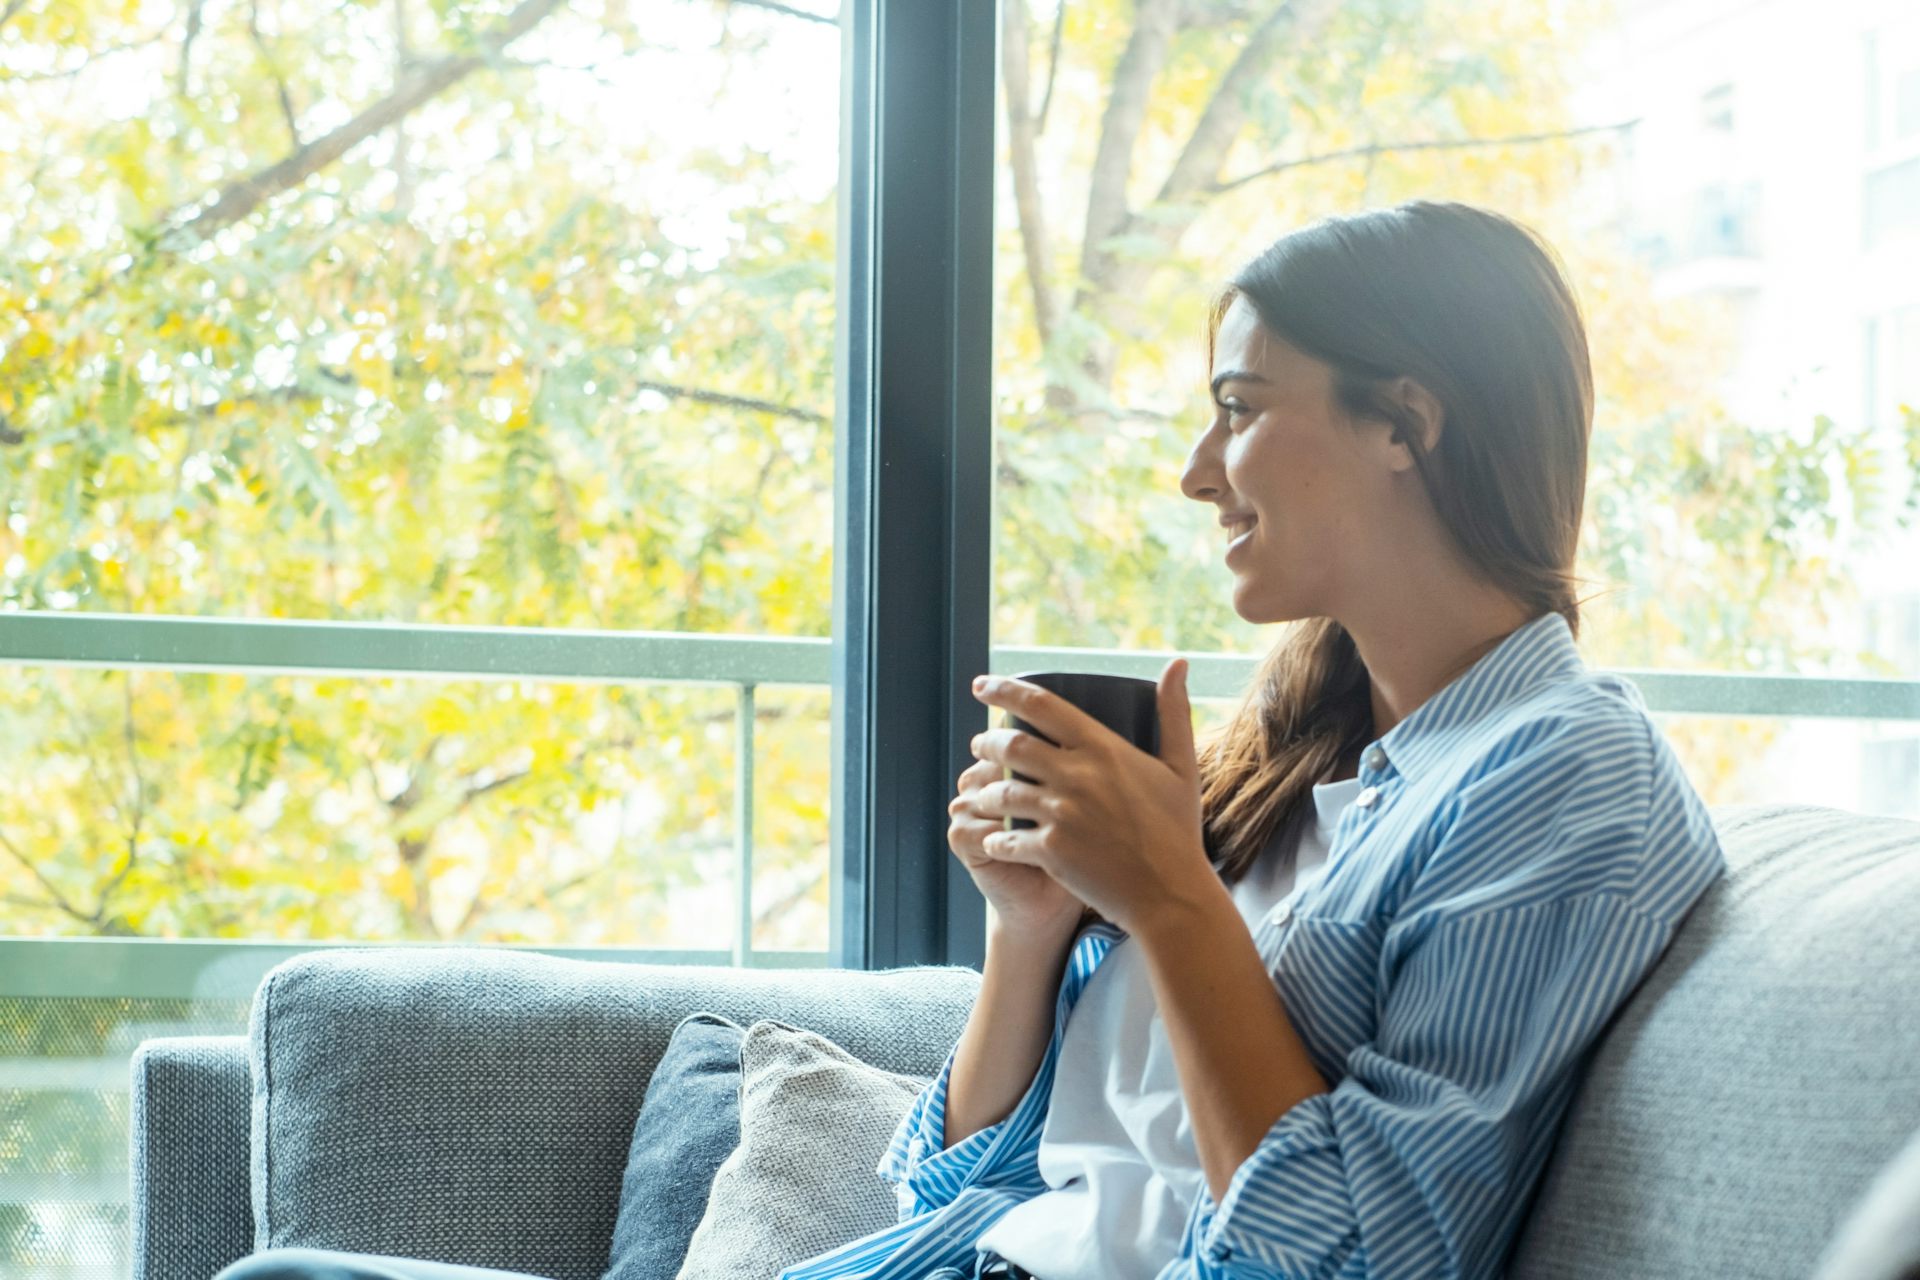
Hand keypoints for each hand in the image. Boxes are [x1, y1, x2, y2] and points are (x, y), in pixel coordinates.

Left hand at [966, 659, 1216, 934]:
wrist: (1170, 894)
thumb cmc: (1177, 830)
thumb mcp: (1181, 766)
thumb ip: (1173, 712)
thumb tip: (1178, 662)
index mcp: (1103, 749)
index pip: (1042, 706)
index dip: (1005, 690)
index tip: (982, 686)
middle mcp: (1077, 776)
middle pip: (1010, 745)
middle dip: (985, 741)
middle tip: (978, 744)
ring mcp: (1062, 814)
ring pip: (1000, 790)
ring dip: (982, 788)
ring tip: (977, 788)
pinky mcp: (1051, 851)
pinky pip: (1005, 836)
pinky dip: (994, 834)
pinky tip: (993, 835)